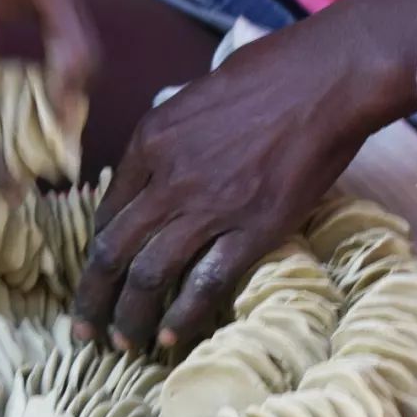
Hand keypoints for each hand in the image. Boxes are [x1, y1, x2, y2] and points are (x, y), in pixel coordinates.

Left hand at [74, 12, 379, 352]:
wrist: (330, 76)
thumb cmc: (273, 72)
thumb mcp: (199, 94)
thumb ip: (173, 136)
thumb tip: (161, 167)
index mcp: (150, 140)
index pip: (107, 210)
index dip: (98, 251)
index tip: (99, 274)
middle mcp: (168, 178)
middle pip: (112, 251)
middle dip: (93, 297)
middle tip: (85, 329)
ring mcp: (209, 207)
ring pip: (148, 275)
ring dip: (129, 316)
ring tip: (123, 344)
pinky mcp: (253, 230)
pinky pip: (206, 283)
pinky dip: (182, 317)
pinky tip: (170, 339)